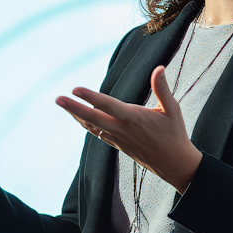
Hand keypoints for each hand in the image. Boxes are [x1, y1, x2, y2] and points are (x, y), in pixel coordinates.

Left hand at [55, 66, 202, 192]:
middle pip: (92, 118)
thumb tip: (159, 68)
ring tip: (64, 105)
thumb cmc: (175, 134)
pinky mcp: (118, 145)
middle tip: (57, 99)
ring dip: (77, 116)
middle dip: (73, 108)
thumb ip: (162, 89)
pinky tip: (81, 119)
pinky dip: (87, 125)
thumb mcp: (172, 110)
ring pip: (92, 127)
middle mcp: (122, 129)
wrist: (174, 164)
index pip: (108, 105)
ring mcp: (118, 139)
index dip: (90, 97)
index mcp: (134, 118)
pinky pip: (98, 134)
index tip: (75, 89)